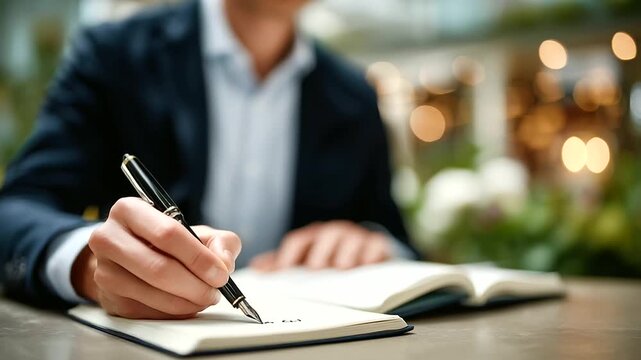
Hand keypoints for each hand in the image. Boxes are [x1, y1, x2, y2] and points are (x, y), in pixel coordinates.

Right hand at [72, 197, 240, 318]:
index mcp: (129, 210)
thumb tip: (223, 264)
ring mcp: (103, 270)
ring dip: (186, 301)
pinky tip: (186, 304)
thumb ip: (220, 242)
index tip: (220, 274)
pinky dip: (173, 311)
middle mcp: (108, 238)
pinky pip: (146, 310)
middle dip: (194, 284)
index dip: (198, 257)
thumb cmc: (168, 242)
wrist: (132, 258)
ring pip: (152, 292)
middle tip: (215, 292)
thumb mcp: (198, 232)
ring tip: (204, 298)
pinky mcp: (108, 297)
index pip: (168, 233)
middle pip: (158, 267)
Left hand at [249, 220, 390, 270]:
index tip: (284, 268)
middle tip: (315, 266)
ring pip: (349, 238)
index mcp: (313, 237)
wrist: (365, 251)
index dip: (289, 253)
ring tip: (342, 266)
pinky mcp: (377, 244)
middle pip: (325, 237)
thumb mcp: (305, 259)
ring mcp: (356, 237)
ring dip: (345, 251)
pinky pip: (375, 245)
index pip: (299, 240)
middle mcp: (334, 233)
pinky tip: (367, 264)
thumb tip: (256, 268)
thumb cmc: (329, 256)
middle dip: (320, 250)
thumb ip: (281, 263)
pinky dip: (371, 253)